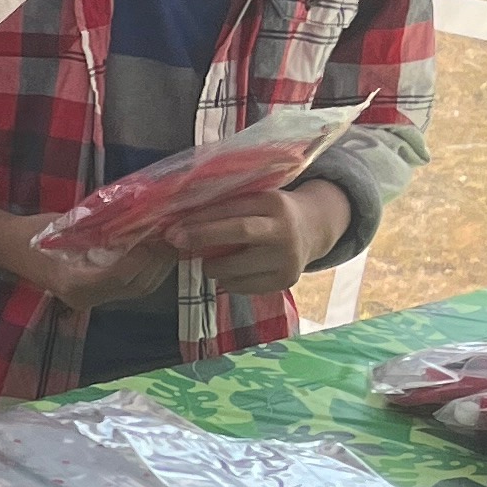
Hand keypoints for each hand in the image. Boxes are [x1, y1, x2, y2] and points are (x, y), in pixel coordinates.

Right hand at [15, 222, 175, 310]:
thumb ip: (103, 226)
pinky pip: (130, 289)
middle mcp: (84, 298)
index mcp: (74, 281)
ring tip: (170, 242)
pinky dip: (148, 272)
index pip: (121, 273)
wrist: (10, 249)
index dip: (145, 255)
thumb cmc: (36, 231)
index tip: (158, 232)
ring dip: (159, 267)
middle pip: (136, 285)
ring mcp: (89, 301)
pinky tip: (155, 254)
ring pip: (138, 290)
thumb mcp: (69, 223)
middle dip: (160, 260)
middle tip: (173, 234)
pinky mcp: (95, 299)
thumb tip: (143, 218)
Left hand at [169, 178, 350, 297]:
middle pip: (239, 231)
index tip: (173, 226)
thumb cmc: (270, 213)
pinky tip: (227, 273)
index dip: (201, 217)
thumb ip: (229, 205)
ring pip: (237, 266)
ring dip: (211, 266)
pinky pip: (244, 286)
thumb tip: (180, 216)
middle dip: (202, 236)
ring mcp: (287, 257)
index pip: (233, 207)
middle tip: (175, 240)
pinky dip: (227, 282)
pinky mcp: (286, 280)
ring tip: (206, 261)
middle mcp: (284, 229)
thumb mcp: (258, 200)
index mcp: (274, 202)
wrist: (313, 229)